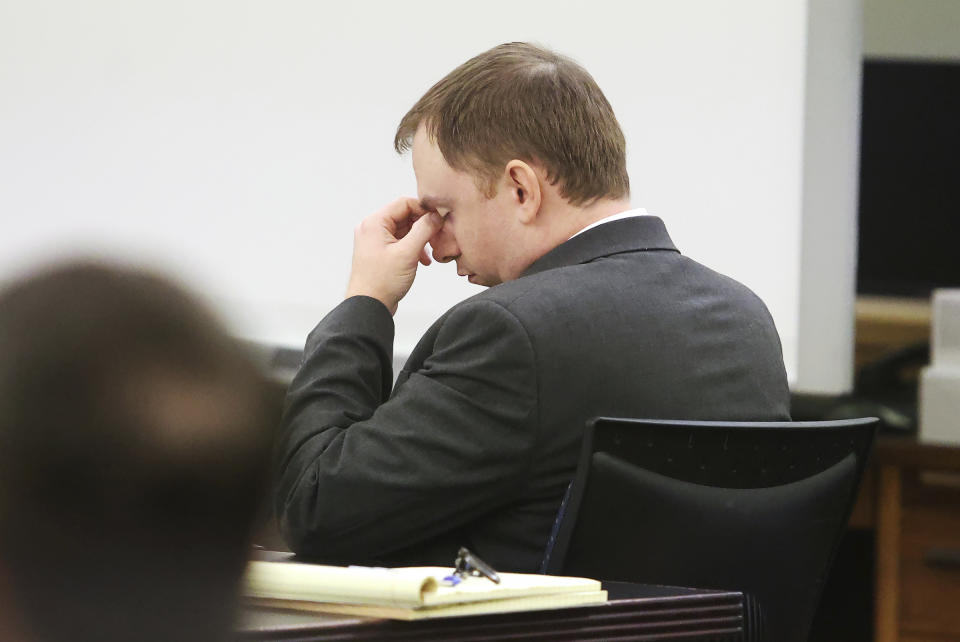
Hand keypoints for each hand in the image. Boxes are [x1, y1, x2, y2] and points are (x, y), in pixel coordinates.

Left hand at [345, 198, 443, 314]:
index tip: (439, 220)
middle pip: (405, 215)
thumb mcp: (408, 253)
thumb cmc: (381, 282)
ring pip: (404, 229)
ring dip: (420, 238)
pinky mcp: (380, 252)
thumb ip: (424, 230)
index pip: (404, 203)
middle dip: (423, 226)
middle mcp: (372, 228)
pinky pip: (400, 241)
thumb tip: (436, 216)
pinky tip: (422, 260)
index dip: (424, 210)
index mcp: (374, 223)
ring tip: (430, 252)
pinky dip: (413, 247)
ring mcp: (375, 240)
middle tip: (438, 237)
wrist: (368, 307)